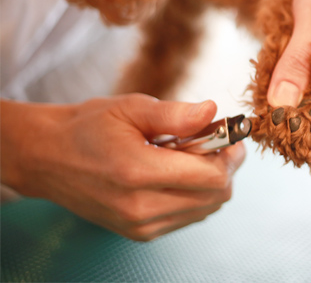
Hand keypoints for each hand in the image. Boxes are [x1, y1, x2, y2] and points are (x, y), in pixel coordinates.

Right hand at [0, 95, 244, 240]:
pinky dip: (196, 195)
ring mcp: (140, 226)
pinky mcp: (140, 233)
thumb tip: (213, 112)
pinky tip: (177, 174)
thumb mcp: (131, 108)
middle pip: (216, 197)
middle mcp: (140, 207)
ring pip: (206, 209)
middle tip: (215, 142)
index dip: (230, 155)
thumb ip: (176, 114)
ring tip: (190, 156)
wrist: (48, 158)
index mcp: (138, 173)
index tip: (230, 135)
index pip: (212, 177)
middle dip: (226, 167)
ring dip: (211, 182)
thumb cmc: (89, 127)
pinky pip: (189, 217)